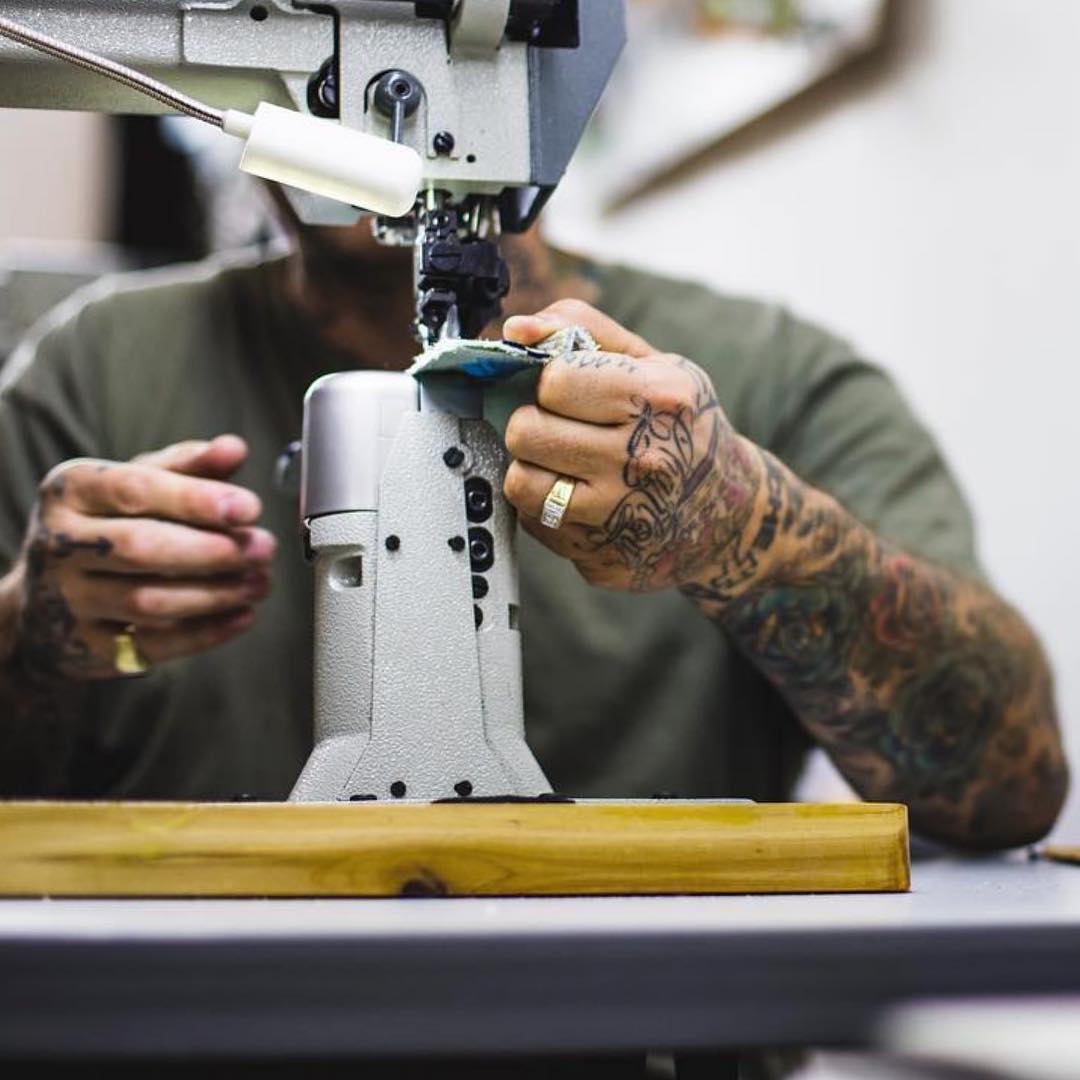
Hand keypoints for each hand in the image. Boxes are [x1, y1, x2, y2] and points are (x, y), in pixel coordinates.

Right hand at [6, 435, 275, 679]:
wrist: (46, 598)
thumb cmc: (109, 524)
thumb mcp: (139, 484)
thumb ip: (189, 466)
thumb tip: (235, 448)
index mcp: (71, 490)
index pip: (134, 489)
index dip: (195, 499)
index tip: (249, 508)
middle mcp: (60, 544)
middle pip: (142, 548)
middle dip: (213, 550)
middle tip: (264, 548)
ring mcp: (69, 599)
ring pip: (147, 601)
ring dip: (215, 594)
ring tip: (261, 582)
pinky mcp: (88, 645)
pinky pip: (152, 645)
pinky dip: (204, 633)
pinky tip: (242, 616)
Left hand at [502, 300, 764, 592]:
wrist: (730, 515)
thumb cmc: (683, 428)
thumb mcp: (654, 365)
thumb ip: (584, 330)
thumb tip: (515, 328)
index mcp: (659, 400)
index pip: (555, 380)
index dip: (550, 381)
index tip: (567, 389)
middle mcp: (643, 461)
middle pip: (527, 432)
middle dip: (532, 423)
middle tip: (556, 427)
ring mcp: (623, 517)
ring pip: (521, 483)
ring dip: (532, 468)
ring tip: (561, 463)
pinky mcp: (603, 559)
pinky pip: (536, 524)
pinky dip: (546, 509)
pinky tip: (580, 499)